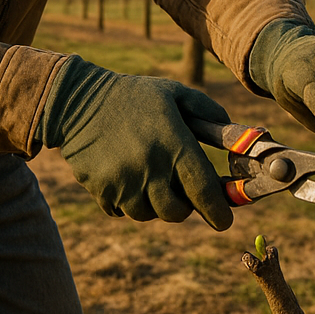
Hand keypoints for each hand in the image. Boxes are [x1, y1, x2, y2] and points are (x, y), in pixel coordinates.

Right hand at [38, 57, 233, 229]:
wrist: (78, 101)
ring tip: (150, 177)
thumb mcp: (175, 93)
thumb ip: (208, 111)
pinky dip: (129, 201)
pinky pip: (123, 211)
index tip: (224, 221)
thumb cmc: (134, 96)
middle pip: (177, 213)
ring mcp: (123, 183)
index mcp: (173, 144)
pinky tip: (126, 175)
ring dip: (154, 203)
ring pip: (148, 214)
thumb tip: (236, 133)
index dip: (219, 212)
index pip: (204, 192)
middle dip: (184, 207)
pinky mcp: (101, 191)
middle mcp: (150, 168)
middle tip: (182, 192)